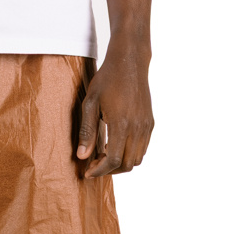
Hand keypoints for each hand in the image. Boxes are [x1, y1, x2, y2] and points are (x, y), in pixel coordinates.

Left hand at [76, 43, 153, 178]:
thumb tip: (82, 156)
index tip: (88, 172)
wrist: (130, 61)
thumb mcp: (90, 103)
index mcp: (122, 123)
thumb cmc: (107, 80)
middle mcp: (138, 127)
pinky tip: (115, 145)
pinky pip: (142, 149)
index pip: (114, 160)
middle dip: (109, 170)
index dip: (100, 170)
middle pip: (127, 164)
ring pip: (137, 159)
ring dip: (120, 163)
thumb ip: (87, 131)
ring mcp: (146, 125)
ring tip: (104, 154)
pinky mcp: (150, 122)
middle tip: (94, 164)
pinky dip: (129, 154)